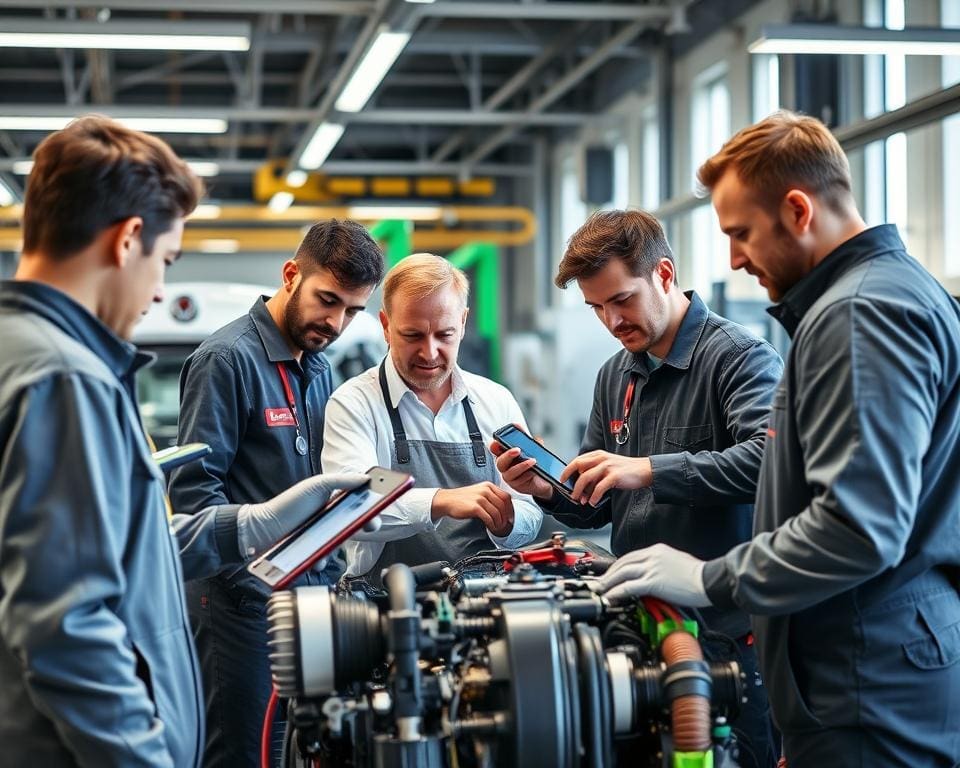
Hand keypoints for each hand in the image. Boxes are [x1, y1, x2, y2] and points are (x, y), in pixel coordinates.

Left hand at [237, 473, 369, 556]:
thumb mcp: (315, 485)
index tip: (380, 507)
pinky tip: (315, 558)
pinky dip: (322, 560)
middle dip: (366, 525)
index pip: (359, 505)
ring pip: (341, 545)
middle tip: (370, 524)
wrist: (263, 528)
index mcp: (334, 503)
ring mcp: (323, 538)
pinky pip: (325, 559)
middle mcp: (331, 521)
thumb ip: (340, 480)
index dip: (372, 507)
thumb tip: (364, 478)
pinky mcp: (314, 553)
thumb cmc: (288, 504)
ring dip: (340, 546)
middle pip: (356, 525)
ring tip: (332, 543)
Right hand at [432, 482, 514, 536]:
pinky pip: (489, 518)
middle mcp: (485, 490)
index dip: (510, 508)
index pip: (506, 497)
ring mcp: (480, 498)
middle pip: (503, 505)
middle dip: (506, 517)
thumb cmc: (463, 498)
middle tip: (505, 524)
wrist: (447, 500)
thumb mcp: (479, 492)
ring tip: (498, 527)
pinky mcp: (475, 507)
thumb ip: (491, 496)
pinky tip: (491, 527)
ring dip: (499, 522)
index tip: (510, 516)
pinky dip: (492, 524)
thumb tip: (504, 508)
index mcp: (488, 486)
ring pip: (497, 512)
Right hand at [490, 439, 554, 500]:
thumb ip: (523, 438)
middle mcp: (505, 467)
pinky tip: (534, 471)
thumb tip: (517, 425)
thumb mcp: (531, 448)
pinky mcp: (517, 486)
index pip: (495, 450)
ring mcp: (510, 477)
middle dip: (508, 455)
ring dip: (521, 466)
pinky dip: (527, 474)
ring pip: (509, 473)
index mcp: (505, 455)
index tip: (497, 441)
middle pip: (500, 462)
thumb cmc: (534, 464)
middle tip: (518, 450)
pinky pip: (519, 481)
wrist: (544, 480)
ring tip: (532, 460)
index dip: (494, 445)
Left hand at [560, 451, 651, 506]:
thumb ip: (595, 473)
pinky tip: (593, 502)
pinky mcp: (614, 476)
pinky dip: (594, 497)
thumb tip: (582, 487)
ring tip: (580, 501)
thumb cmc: (625, 470)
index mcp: (598, 455)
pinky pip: (599, 487)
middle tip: (570, 494)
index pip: (577, 460)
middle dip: (571, 481)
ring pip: (586, 478)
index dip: (567, 470)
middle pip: (579, 467)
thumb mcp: (608, 466)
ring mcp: (608, 466)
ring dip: (580, 491)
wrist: (644, 470)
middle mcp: (601, 458)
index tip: (562, 479)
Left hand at [596, 543, 710, 606]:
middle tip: (600, 583)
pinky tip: (611, 597)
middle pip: (623, 563)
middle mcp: (652, 556)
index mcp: (657, 550)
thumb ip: (660, 565)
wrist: (710, 580)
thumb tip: (651, 575)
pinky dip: (617, 592)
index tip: (611, 574)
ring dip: (609, 583)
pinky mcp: (654, 582)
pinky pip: (630, 587)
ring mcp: (653, 569)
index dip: (617, 566)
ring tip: (600, 591)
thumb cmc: (698, 575)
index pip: (630, 556)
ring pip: (623, 573)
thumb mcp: (676, 562)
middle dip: (609, 574)